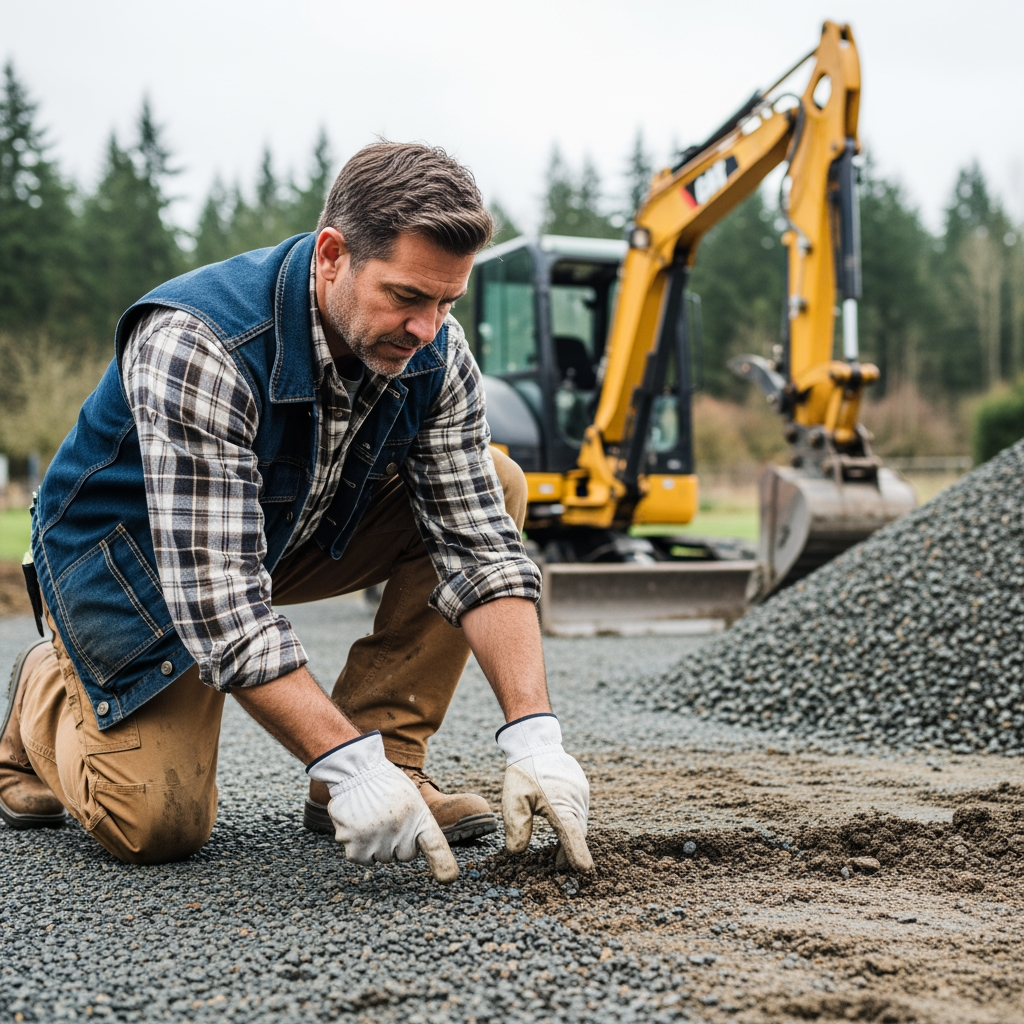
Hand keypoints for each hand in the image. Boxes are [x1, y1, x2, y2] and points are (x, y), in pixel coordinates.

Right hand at [306, 732, 457, 882]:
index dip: (442, 862)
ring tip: (369, 817)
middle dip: (395, 843)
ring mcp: (378, 839)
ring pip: (378, 857)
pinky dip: (355, 846)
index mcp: (418, 815)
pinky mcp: (355, 844)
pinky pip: (358, 858)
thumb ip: (415, 823)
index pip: (434, 843)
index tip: (448, 877)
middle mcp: (400, 830)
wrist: (355, 769)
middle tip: (385, 818)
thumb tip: (412, 850)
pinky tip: (356, 824)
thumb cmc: (384, 783)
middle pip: (402, 855)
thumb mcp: (409, 797)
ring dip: (373, 844)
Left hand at [496, 714, 593, 872]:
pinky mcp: (582, 788)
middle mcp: (576, 800)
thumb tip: (518, 852)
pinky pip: (579, 812)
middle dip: (571, 852)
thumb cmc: (524, 771)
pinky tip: (562, 828)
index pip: (572, 834)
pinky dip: (573, 824)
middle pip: (578, 833)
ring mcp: (582, 793)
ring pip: (580, 822)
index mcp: (560, 804)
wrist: (536, 743)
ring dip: (572, 837)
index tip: (584, 870)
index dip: (578, 853)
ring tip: (558, 854)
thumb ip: (517, 826)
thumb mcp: (513, 799)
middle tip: (558, 867)